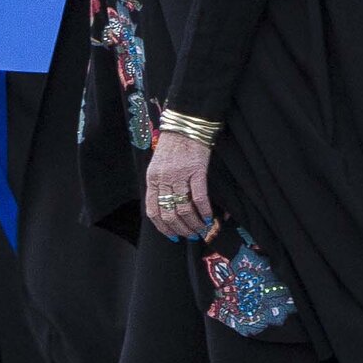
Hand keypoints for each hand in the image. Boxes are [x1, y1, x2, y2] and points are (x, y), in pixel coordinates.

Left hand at [143, 125, 216, 240]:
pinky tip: (210, 218)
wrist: (185, 126)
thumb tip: (169, 209)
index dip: (163, 227)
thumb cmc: (173, 147)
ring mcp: (179, 175)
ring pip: (184, 208)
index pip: (153, 211)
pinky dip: (205, 210)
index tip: (173, 236)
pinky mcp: (196, 170)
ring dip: (194, 223)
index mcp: (152, 180)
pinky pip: (199, 197)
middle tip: (191, 235)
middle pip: (169, 213)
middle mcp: (163, 179)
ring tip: (202, 229)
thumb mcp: (158, 167)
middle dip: (181, 229)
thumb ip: (160, 186)